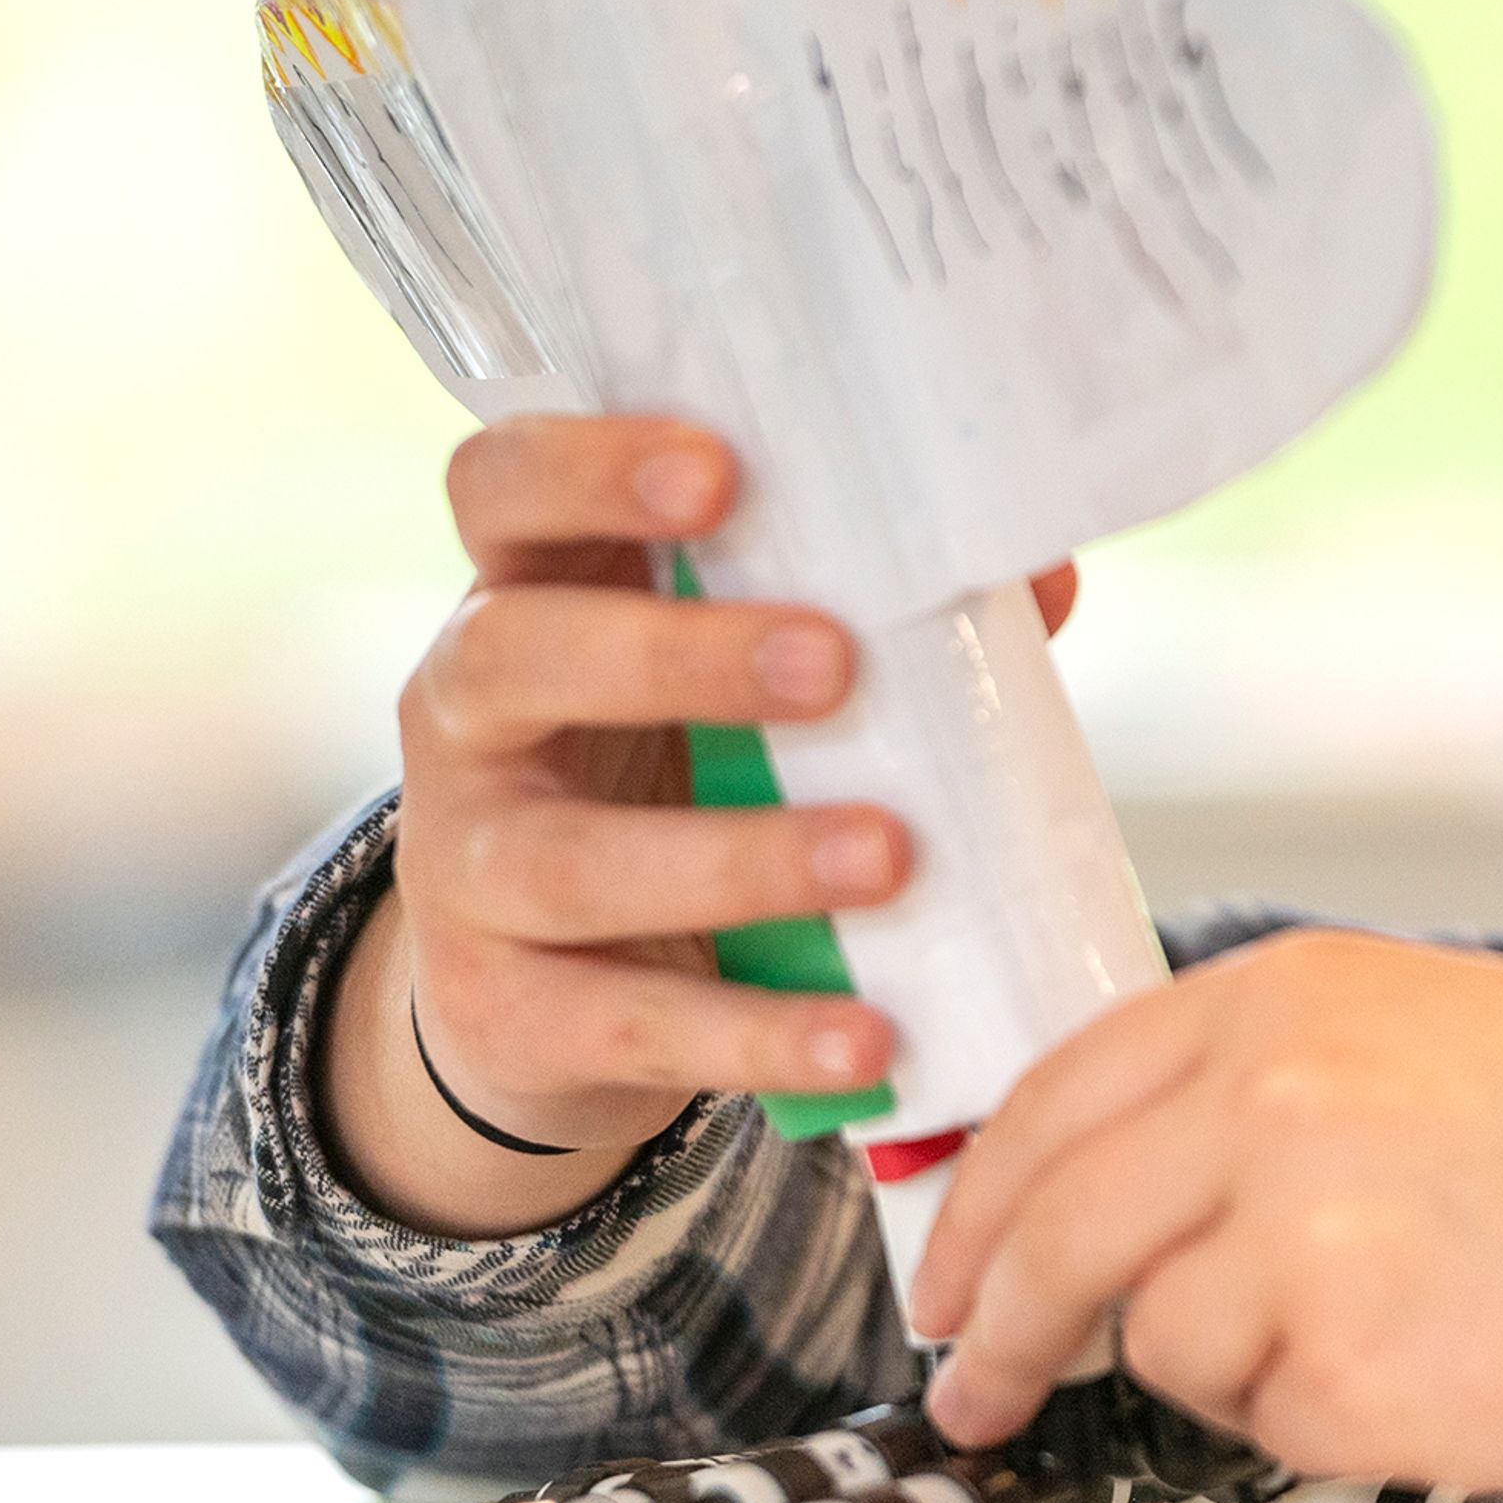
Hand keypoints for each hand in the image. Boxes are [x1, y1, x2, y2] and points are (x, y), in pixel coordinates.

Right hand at [329, 412, 1075, 1236]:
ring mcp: (463, 868)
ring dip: (740, 857)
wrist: (557, 991)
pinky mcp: (501, 1009)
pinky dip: (755, 1035)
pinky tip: (866, 1036)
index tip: (720, 471)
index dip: (586, 465)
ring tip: (889, 854)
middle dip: (678, 655)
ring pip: (568, 861)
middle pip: (517, 655)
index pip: (501, 488)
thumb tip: (1039, 572)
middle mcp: (465, 715)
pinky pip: (625, 1023)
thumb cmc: (680, 771)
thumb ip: (874, 615)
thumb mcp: (740, 682)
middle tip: (834, 663)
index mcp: (530, 592)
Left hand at [907, 929, 1502, 1492]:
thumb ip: (1273, 1087)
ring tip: (1390, 1332)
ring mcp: (1294, 1241)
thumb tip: (1131, 1193)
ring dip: (1230, 1364)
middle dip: (993, 1322)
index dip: (982, 1193)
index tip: (953, 1262)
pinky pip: (1266, 1425)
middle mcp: (1268, 1099)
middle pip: (1051, 1228)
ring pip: (1159, 1339)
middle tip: (975, 1383)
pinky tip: (1443, 1370)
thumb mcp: (1440, 1035)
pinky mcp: (1340, 1379)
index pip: (1059, 1092)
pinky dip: (1328, 1421)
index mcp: (1291, 995)